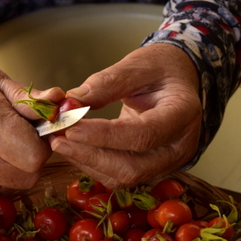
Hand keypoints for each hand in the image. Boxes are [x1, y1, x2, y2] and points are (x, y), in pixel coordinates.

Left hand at [50, 43, 201, 188]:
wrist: (177, 81)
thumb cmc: (162, 69)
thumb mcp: (139, 64)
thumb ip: (108, 82)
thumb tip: (73, 101)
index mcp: (183, 114)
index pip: (143, 135)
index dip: (104, 136)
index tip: (71, 128)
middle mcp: (179, 146)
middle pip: (132, 167)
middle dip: (91, 156)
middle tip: (58, 140)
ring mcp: (166, 162)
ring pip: (123, 176)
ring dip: (87, 163)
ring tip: (59, 143)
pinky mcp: (150, 167)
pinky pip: (119, 175)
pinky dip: (93, 165)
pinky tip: (74, 149)